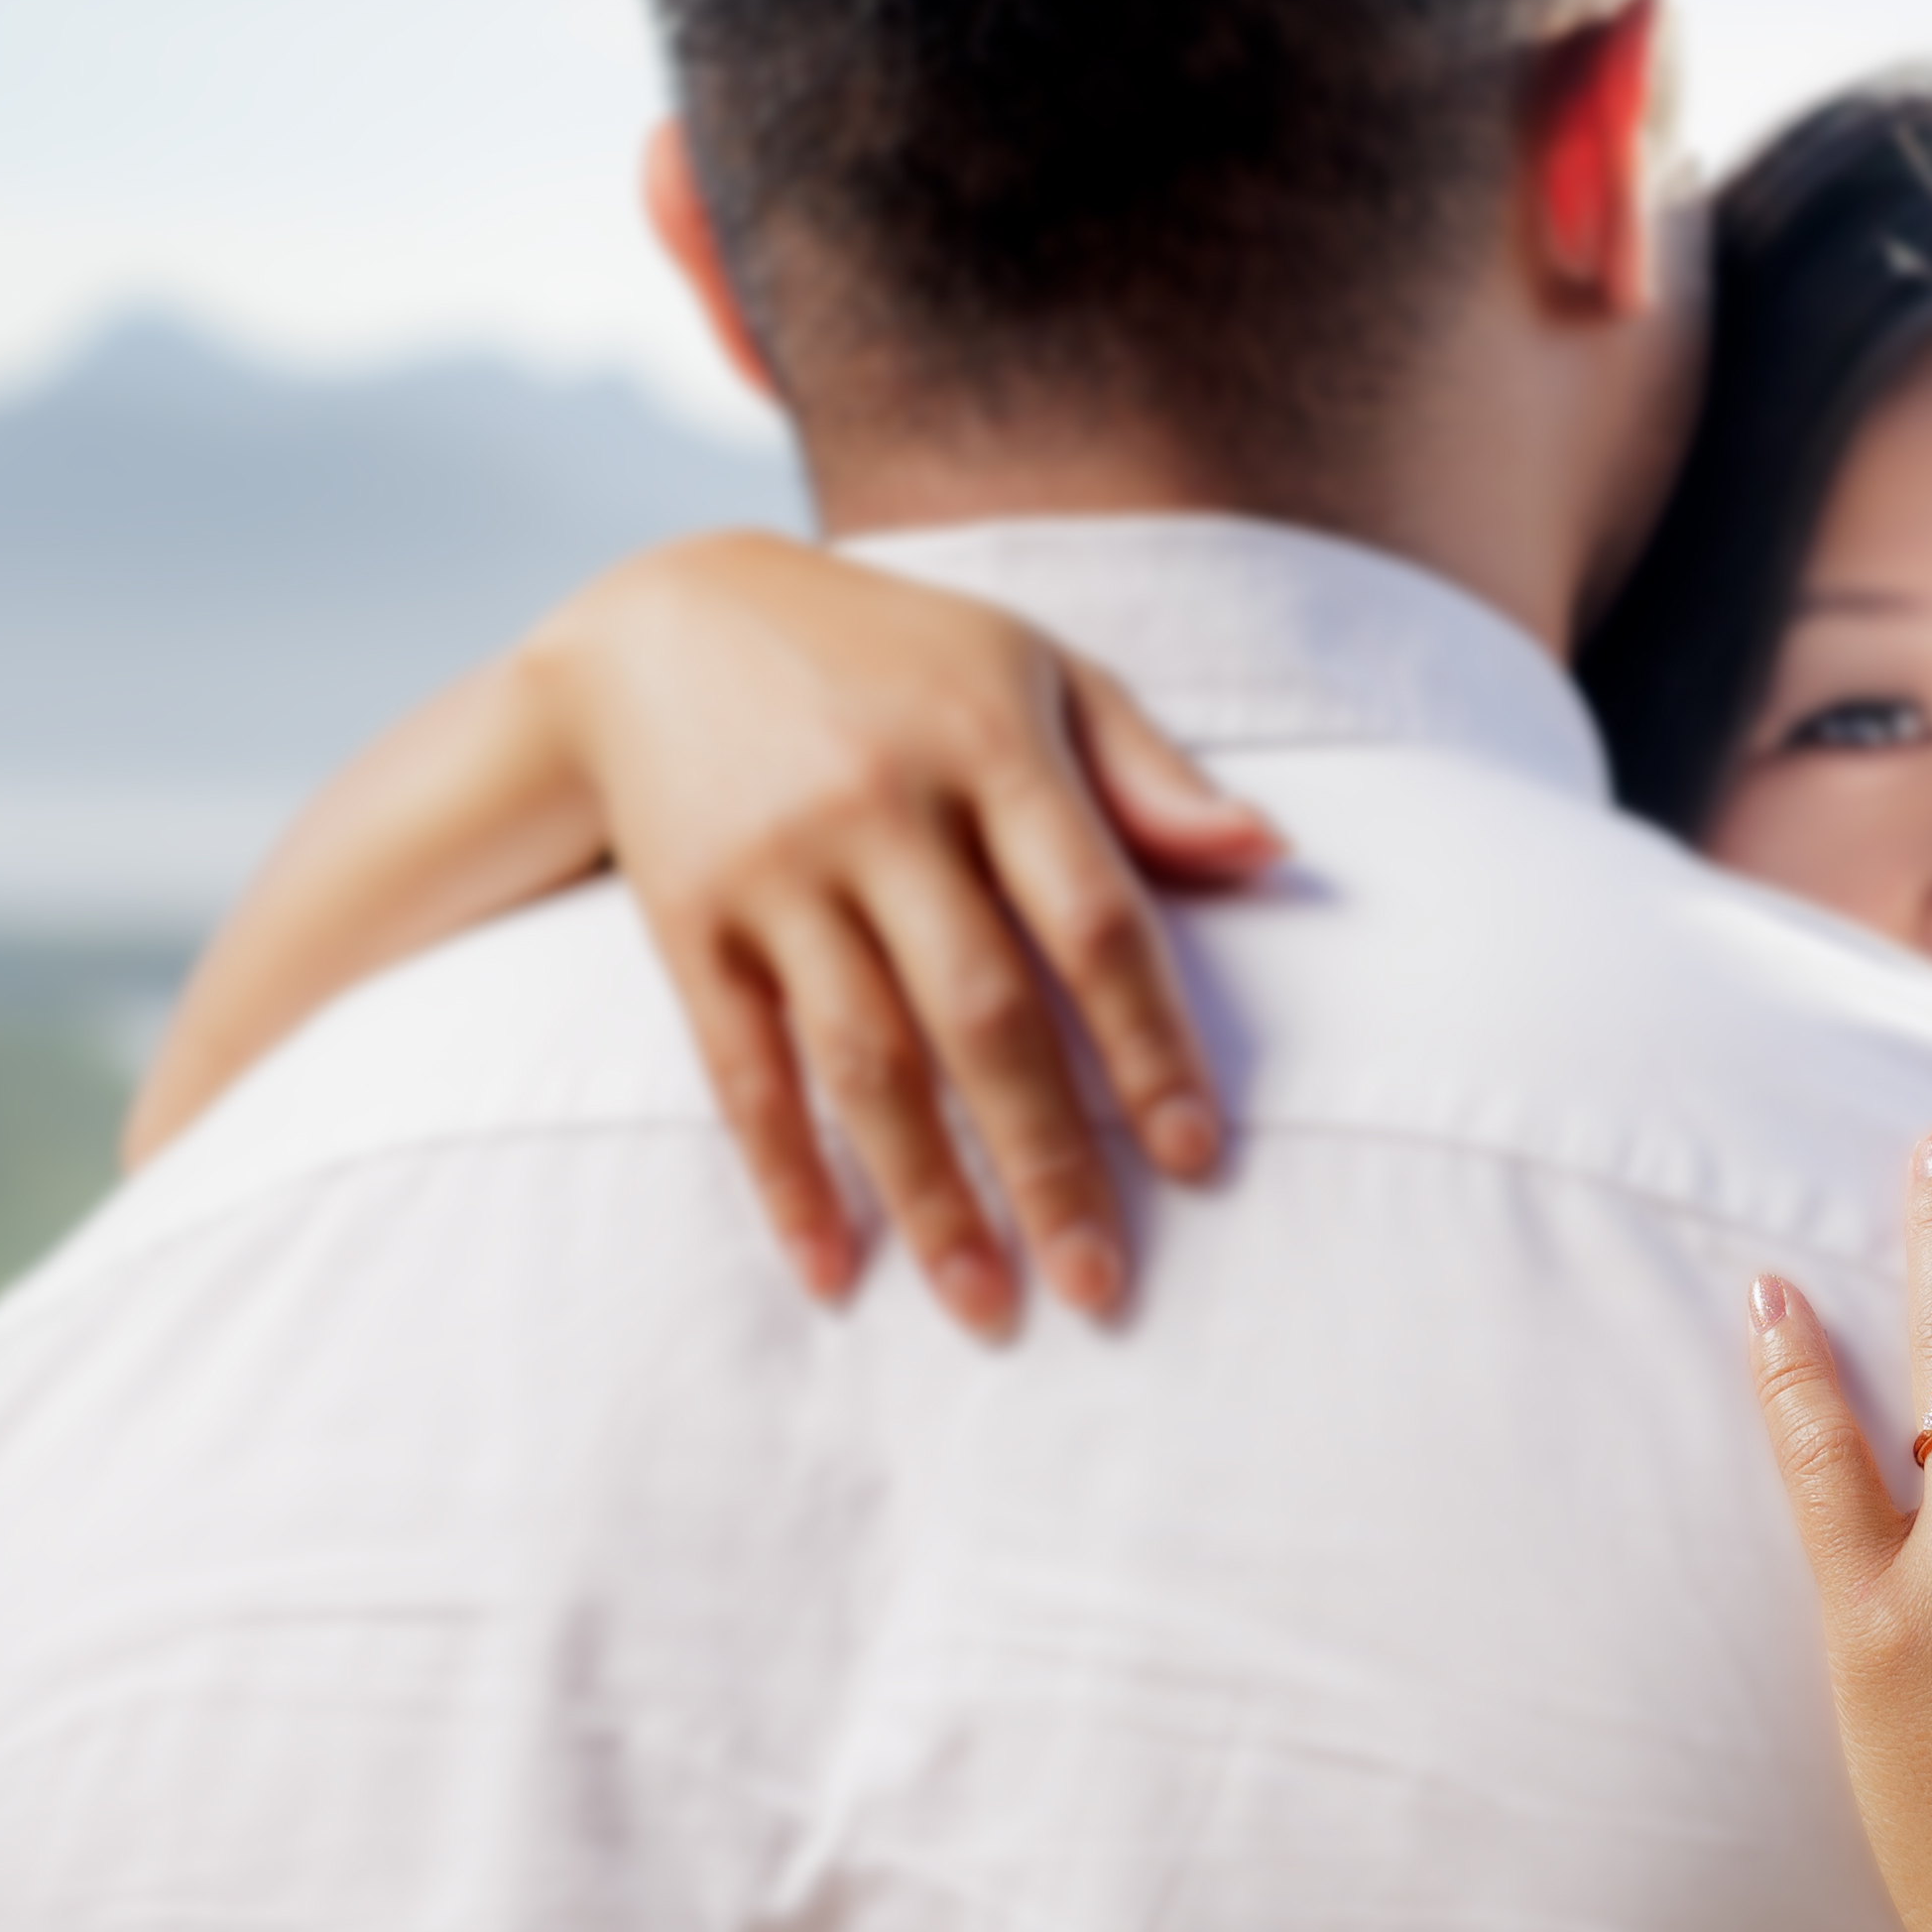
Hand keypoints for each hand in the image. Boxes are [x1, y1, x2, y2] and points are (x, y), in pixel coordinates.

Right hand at [541, 532, 1280, 1330]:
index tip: (1197, 1156)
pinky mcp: (690, 920)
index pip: (1092, 914)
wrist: (660, 625)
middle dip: (1048, 1160)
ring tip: (987, 1306)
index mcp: (991, 745)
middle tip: (1101, 1286)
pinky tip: (830, 1267)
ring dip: (929, 1196)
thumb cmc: (896, 661)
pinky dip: (786, 1175)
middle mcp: (881, 808)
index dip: (1148, 1041)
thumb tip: (1271, 854)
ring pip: (864, 1060)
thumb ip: (1146, 775)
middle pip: (983, 1010)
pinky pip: (741, 1068)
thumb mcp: (1033, 673)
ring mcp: (777, 869)